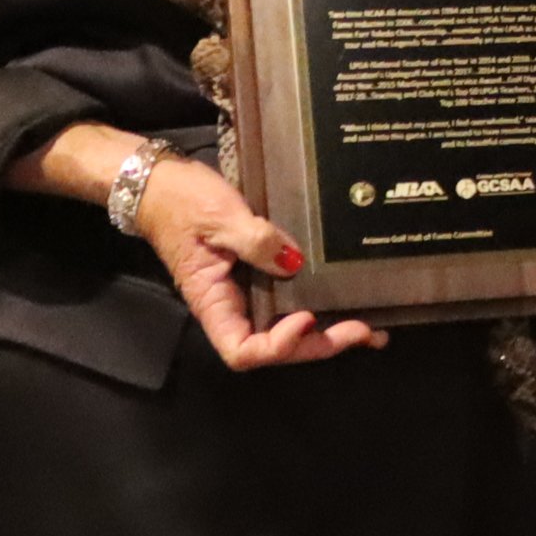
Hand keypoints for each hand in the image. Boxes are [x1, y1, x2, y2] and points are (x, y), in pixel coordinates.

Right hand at [137, 153, 377, 371]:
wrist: (163, 185)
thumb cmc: (182, 202)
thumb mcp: (219, 216)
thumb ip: (256, 241)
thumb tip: (294, 263)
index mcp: (212, 301)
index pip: (241, 350)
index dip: (276, 346)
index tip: (305, 318)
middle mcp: (232, 307)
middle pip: (274, 347)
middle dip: (319, 344)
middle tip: (365, 332)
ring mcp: (248, 294)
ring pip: (287, 330)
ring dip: (328, 334)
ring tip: (372, 330)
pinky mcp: (261, 278)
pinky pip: (290, 302)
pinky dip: (321, 308)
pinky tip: (350, 304)